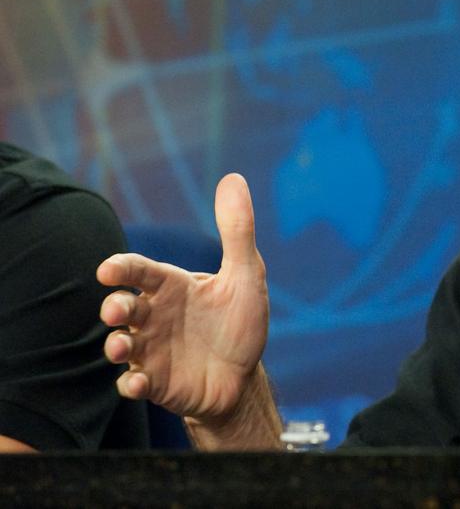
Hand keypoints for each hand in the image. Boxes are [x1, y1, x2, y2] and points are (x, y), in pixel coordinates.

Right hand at [97, 173, 268, 426]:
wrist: (243, 378)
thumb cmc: (239, 323)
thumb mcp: (246, 276)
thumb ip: (237, 231)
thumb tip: (234, 178)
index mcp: (172, 287)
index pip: (140, 271)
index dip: (122, 268)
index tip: (109, 269)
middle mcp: (154, 317)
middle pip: (121, 307)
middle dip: (113, 307)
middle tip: (117, 310)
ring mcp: (150, 351)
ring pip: (119, 345)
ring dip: (115, 345)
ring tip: (121, 347)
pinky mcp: (154, 383)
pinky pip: (132, 384)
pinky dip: (130, 384)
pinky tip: (139, 384)